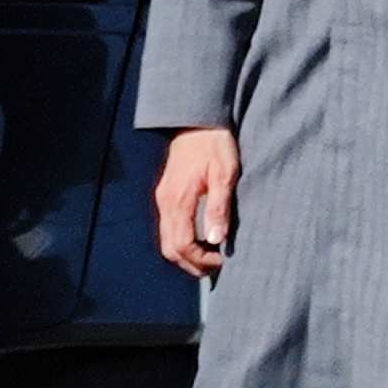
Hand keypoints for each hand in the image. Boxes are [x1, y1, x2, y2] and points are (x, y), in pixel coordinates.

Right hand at [154, 125, 239, 278]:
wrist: (197, 120)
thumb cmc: (214, 144)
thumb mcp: (224, 174)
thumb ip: (218, 207)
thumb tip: (216, 240)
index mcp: (178, 199)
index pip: (182, 244)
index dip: (200, 260)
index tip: (221, 261)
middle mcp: (165, 202)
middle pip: (170, 249)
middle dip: (191, 264)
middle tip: (215, 267)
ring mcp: (163, 199)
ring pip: (166, 241)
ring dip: (186, 255)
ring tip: (209, 257)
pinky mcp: (166, 195)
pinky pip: (168, 228)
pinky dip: (182, 241)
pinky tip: (200, 240)